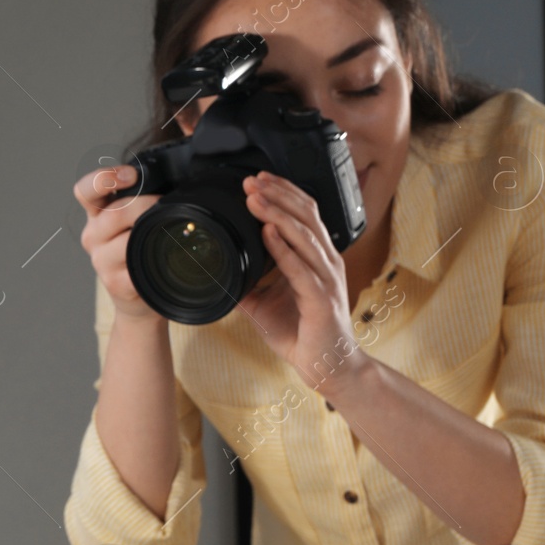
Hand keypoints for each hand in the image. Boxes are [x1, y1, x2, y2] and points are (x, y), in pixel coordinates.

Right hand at [74, 163, 162, 322]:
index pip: (85, 191)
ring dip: (151, 232)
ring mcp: (102, 261)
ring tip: (169, 230)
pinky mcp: (115, 283)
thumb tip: (181, 173)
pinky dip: (153, 260)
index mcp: (96, 214)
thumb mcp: (134, 219)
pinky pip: (136, 267)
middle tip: (165, 205)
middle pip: (114, 214)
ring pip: (125, 240)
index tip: (131, 175)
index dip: (103, 178)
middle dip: (146, 205)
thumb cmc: (139, 251)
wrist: (136, 297)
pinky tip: (163, 256)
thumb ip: (142, 198)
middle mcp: (94, 236)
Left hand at [236, 171, 368, 396]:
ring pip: (304, 235)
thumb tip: (217, 270)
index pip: (304, 214)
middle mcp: (326, 262)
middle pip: (305, 216)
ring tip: (255, 198)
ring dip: (277, 213)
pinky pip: (301, 268)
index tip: (257, 179)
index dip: (282, 193)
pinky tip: (267, 233)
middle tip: (251, 180)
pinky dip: (283, 248)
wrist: (327, 365)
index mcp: (317, 257)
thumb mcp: (265, 303)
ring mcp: (326, 279)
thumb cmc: (302, 332)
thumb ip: (246, 283)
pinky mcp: (322, 300)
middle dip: (277, 195)